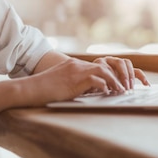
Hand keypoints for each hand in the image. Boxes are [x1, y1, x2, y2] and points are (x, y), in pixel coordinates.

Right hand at [21, 57, 149, 105]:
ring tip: (122, 91)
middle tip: (126, 88)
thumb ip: (74, 83)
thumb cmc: (43, 90)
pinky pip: (96, 80)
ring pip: (103, 72)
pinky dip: (105, 86)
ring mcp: (75, 71)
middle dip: (118, 76)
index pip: (98, 65)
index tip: (120, 83)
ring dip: (115, 82)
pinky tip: (109, 93)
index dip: (111, 74)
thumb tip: (87, 90)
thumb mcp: (61, 83)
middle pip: (105, 66)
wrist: (30, 89)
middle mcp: (77, 65)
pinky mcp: (74, 80)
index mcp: (74, 65)